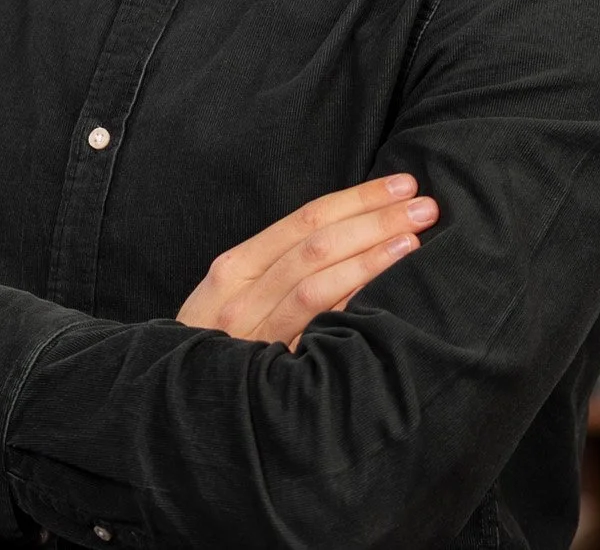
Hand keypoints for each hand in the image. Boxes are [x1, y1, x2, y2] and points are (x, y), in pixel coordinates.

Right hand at [176, 174, 437, 350]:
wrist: (176, 414)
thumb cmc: (216, 348)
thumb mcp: (237, 298)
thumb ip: (284, 270)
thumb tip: (358, 239)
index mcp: (235, 268)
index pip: (305, 219)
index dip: (357, 198)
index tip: (402, 185)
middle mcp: (240, 295)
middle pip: (316, 244)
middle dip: (374, 219)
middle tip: (424, 205)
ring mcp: (253, 336)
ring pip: (317, 284)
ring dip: (370, 257)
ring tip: (414, 240)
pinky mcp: (267, 375)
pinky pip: (314, 334)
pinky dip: (349, 307)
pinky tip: (386, 297)